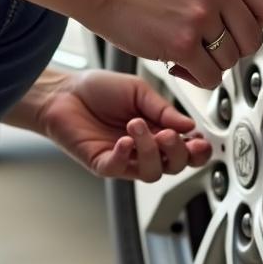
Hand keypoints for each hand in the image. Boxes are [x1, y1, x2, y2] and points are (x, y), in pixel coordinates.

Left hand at [33, 70, 212, 180]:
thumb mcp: (139, 91)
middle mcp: (144, 148)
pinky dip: (125, 155)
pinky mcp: (102, 163)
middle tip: (169, 134)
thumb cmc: (99, 90)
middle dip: (178, 153)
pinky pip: (119, 169)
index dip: (197, 150)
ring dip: (150, 150)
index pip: (186, 150)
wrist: (63, 92)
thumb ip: (164, 109)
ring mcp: (124, 159)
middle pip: (174, 166)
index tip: (199, 140)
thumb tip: (189, 125)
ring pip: (151, 172)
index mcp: (158, 130)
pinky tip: (125, 140)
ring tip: (137, 125)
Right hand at [91, 0, 262, 89]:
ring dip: (213, 63)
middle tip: (214, 45)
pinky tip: (182, 65)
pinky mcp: (182, 43)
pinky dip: (198, 78)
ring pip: (232, 59)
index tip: (242, 27)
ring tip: (191, 53)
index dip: (256, 22)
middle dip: (234, 47)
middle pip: (253, 37)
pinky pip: (210, 76)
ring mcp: (200, 15)